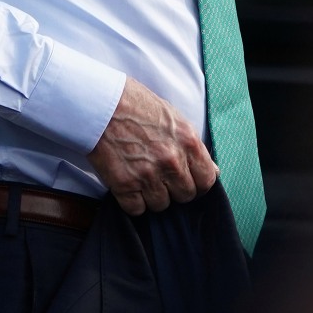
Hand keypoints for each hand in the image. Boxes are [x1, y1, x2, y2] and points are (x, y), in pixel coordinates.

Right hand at [87, 77, 218, 214]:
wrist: (101, 103)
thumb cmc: (136, 105)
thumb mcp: (174, 118)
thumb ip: (193, 146)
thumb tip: (212, 170)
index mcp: (188, 142)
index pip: (207, 180)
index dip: (198, 183)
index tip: (188, 180)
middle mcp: (171, 161)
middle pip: (185, 195)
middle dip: (175, 189)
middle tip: (161, 177)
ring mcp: (147, 174)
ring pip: (161, 205)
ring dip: (152, 196)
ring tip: (142, 178)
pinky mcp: (124, 184)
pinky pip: (136, 209)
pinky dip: (132, 201)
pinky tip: (128, 185)